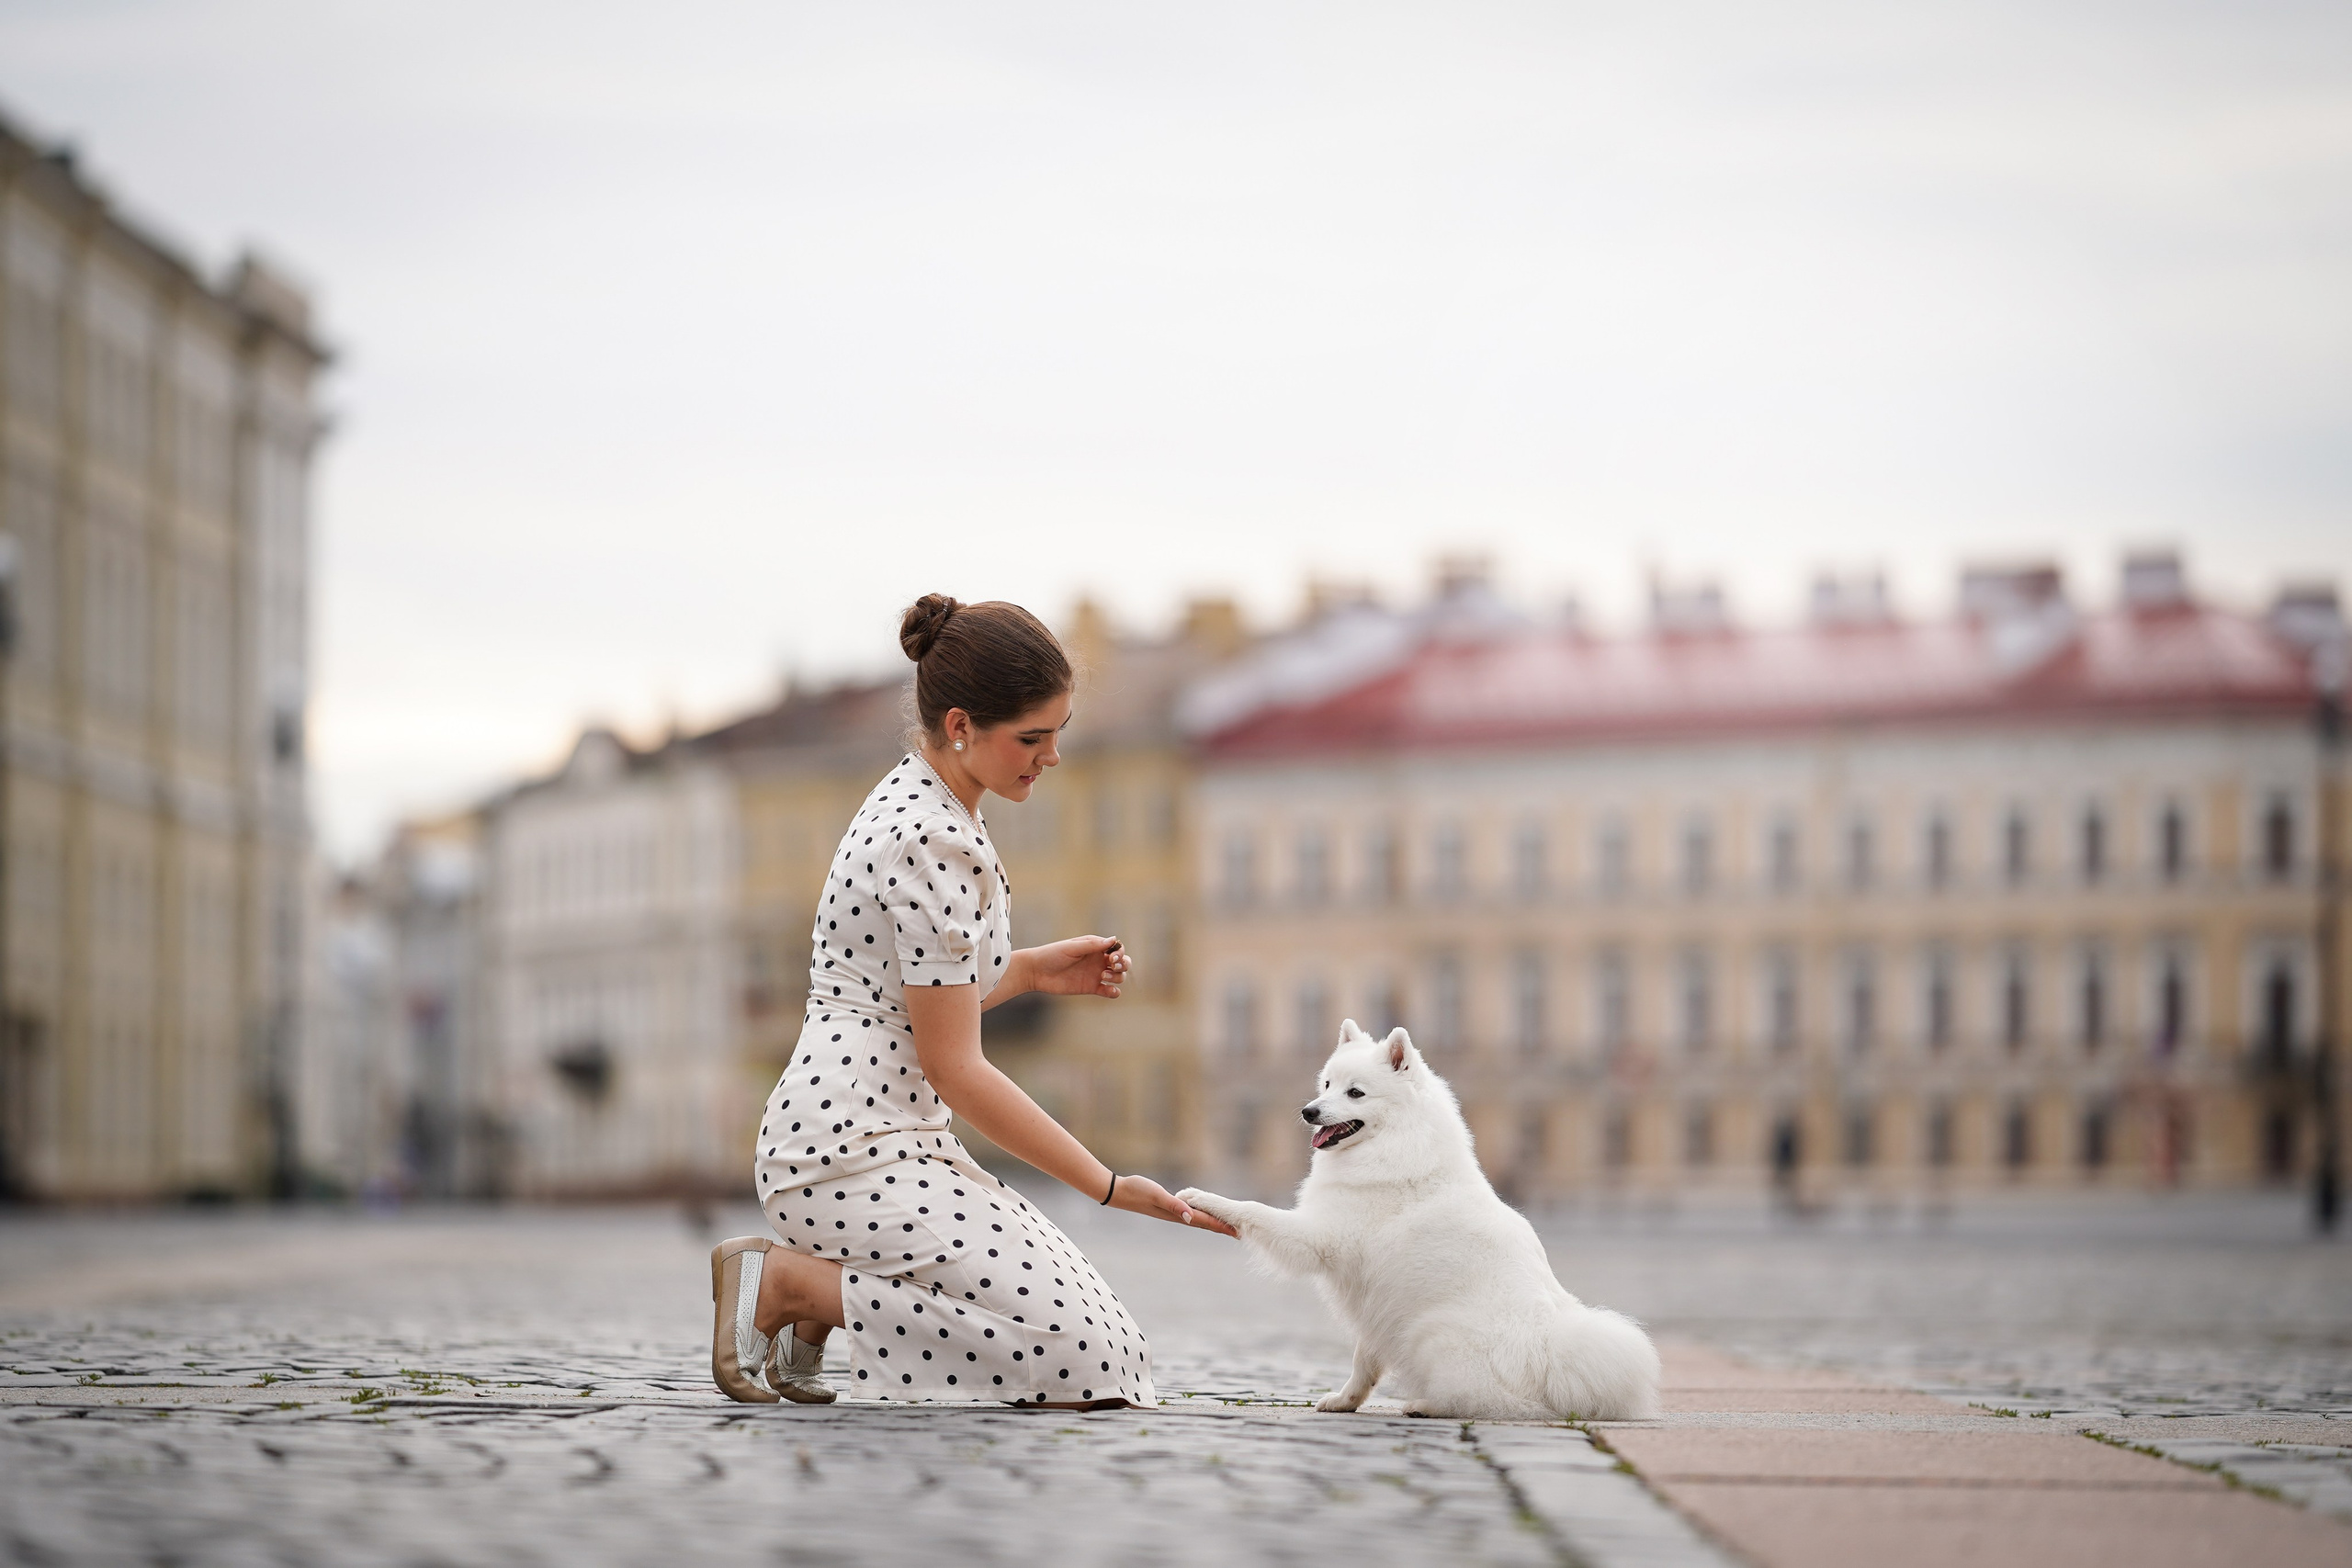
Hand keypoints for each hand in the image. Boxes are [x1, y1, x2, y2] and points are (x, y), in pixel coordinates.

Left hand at [1023, 935, 1132, 998]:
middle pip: (1123, 962)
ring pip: (1119, 976)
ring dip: (1117, 976)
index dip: (1119, 952)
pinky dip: (1114, 992)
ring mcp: (1096, 974)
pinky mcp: (1091, 988)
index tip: (1111, 957)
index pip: (1117, 948)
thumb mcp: (1072, 947)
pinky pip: (1109, 991)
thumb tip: (1113, 939)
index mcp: (1095, 947)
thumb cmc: (1052, 954)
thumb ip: (1092, 945)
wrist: (1036, 972)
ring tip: (1103, 976)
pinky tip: (1110, 991)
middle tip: (1111, 965)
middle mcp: (1098, 960)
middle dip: (1124, 964)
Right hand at [1108, 1175, 1238, 1235]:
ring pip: (1197, 1219)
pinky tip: (1200, 1213)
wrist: (1119, 1192)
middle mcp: (1176, 1216)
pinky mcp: (1167, 1207)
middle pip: (1203, 1224)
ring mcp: (1171, 1212)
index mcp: (1177, 1214)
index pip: (1204, 1221)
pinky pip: (1188, 1213)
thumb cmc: (1137, 1191)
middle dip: (1220, 1228)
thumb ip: (1174, 1205)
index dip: (1221, 1226)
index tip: (1236, 1231)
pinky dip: (1199, 1215)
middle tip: (1237, 1232)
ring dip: (1211, 1223)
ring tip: (1224, 1226)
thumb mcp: (1157, 1195)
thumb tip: (1191, 1217)